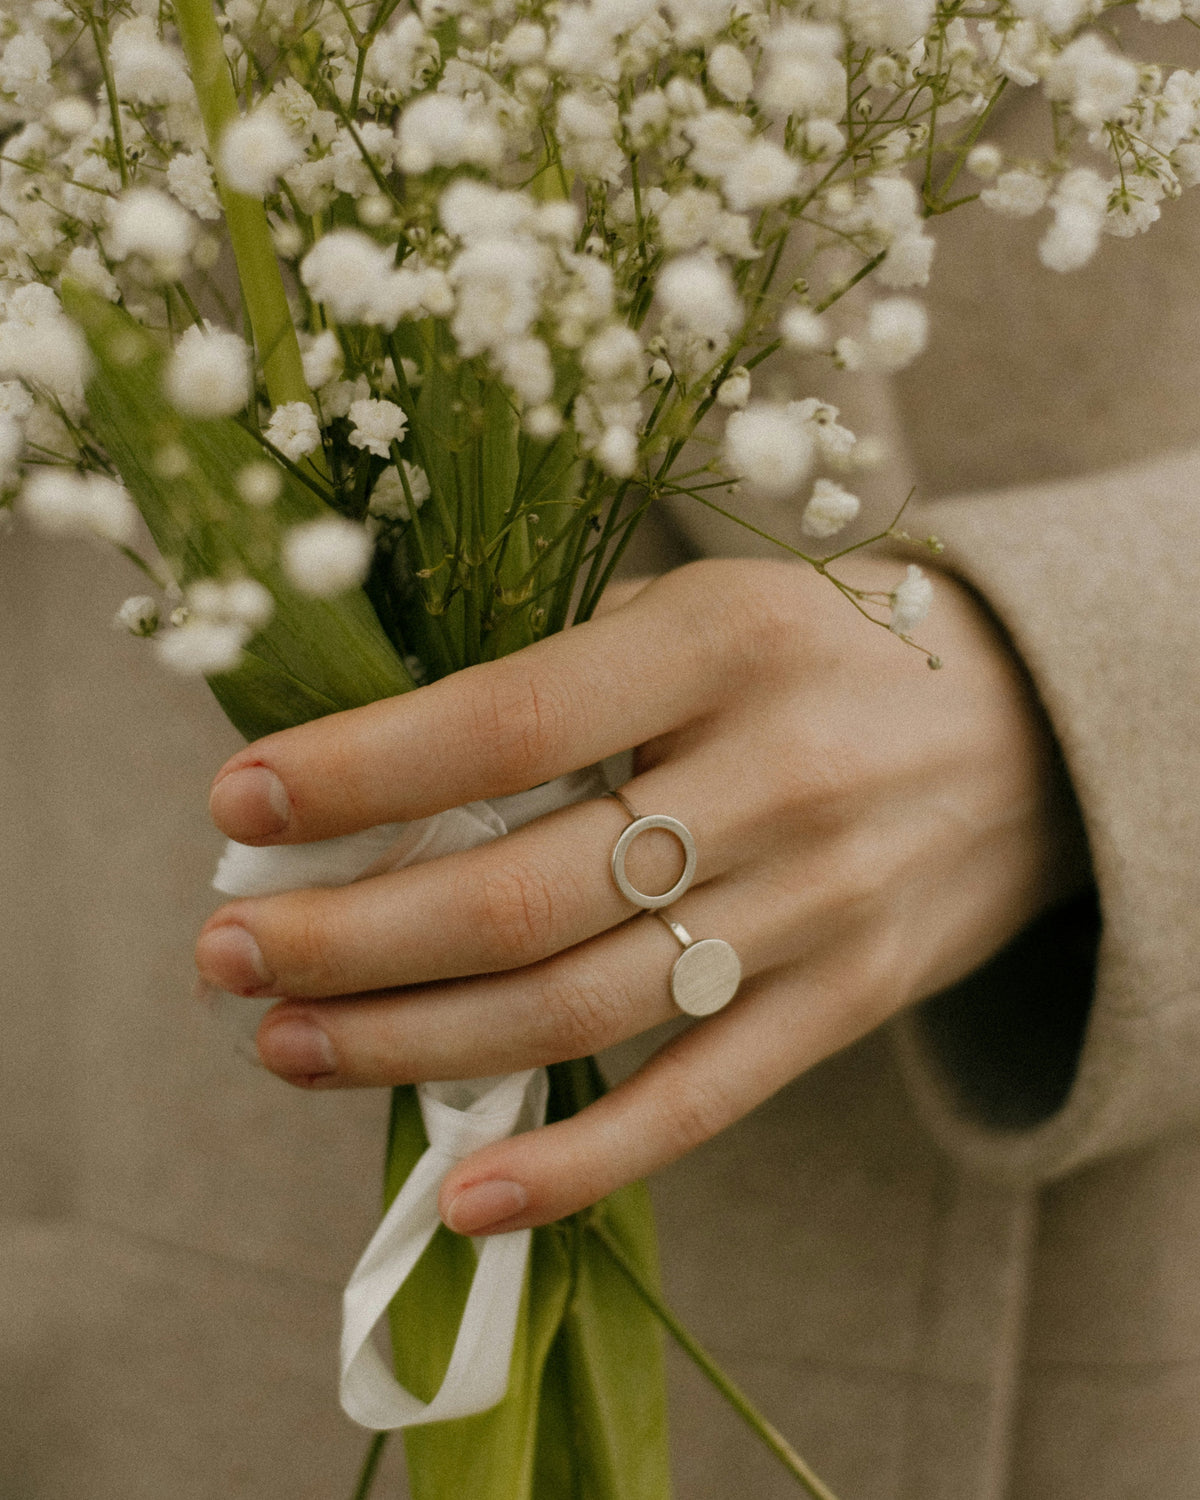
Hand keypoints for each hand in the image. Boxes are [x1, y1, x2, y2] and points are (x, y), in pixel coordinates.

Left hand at [195, 557, 1085, 1235]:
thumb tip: (378, 776)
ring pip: (581, 1009)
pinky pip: (699, 1105)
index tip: (240, 804)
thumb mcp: (707, 610)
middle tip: (225, 952)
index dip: (358, 773)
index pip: (505, 724)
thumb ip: (564, 676)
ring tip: (288, 1045)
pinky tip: (460, 1194)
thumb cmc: (829, 651)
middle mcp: (774, 781)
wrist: (1034, 730)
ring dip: (413, 1044)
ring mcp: (817, 908)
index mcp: (722, 647)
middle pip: (523, 893)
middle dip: (348, 935)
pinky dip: (575, 1165)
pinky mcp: (846, 1003)